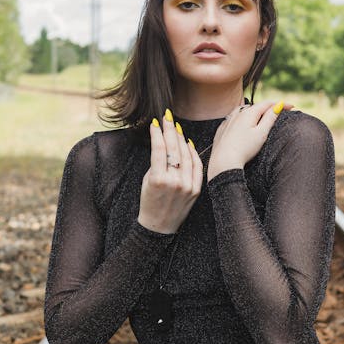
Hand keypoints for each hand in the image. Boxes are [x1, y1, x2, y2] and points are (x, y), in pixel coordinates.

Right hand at [137, 110, 202, 233]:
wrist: (159, 226)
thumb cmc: (149, 202)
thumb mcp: (147, 181)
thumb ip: (157, 163)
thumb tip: (164, 144)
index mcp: (158, 178)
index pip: (159, 148)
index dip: (157, 133)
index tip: (155, 122)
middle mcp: (175, 181)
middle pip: (174, 149)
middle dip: (170, 130)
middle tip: (167, 117)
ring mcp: (187, 185)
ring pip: (187, 155)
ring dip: (181, 139)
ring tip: (176, 127)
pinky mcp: (196, 189)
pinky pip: (196, 166)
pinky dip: (193, 153)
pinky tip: (187, 143)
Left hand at [207, 99, 292, 181]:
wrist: (223, 162)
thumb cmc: (244, 149)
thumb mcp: (261, 133)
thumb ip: (270, 118)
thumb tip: (277, 106)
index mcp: (248, 113)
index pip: (268, 104)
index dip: (281, 104)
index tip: (292, 107)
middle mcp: (237, 113)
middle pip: (255, 107)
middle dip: (268, 108)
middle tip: (280, 111)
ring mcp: (228, 121)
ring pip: (243, 112)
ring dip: (254, 112)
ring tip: (262, 115)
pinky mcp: (222, 130)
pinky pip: (233, 120)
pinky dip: (241, 119)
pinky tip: (243, 123)